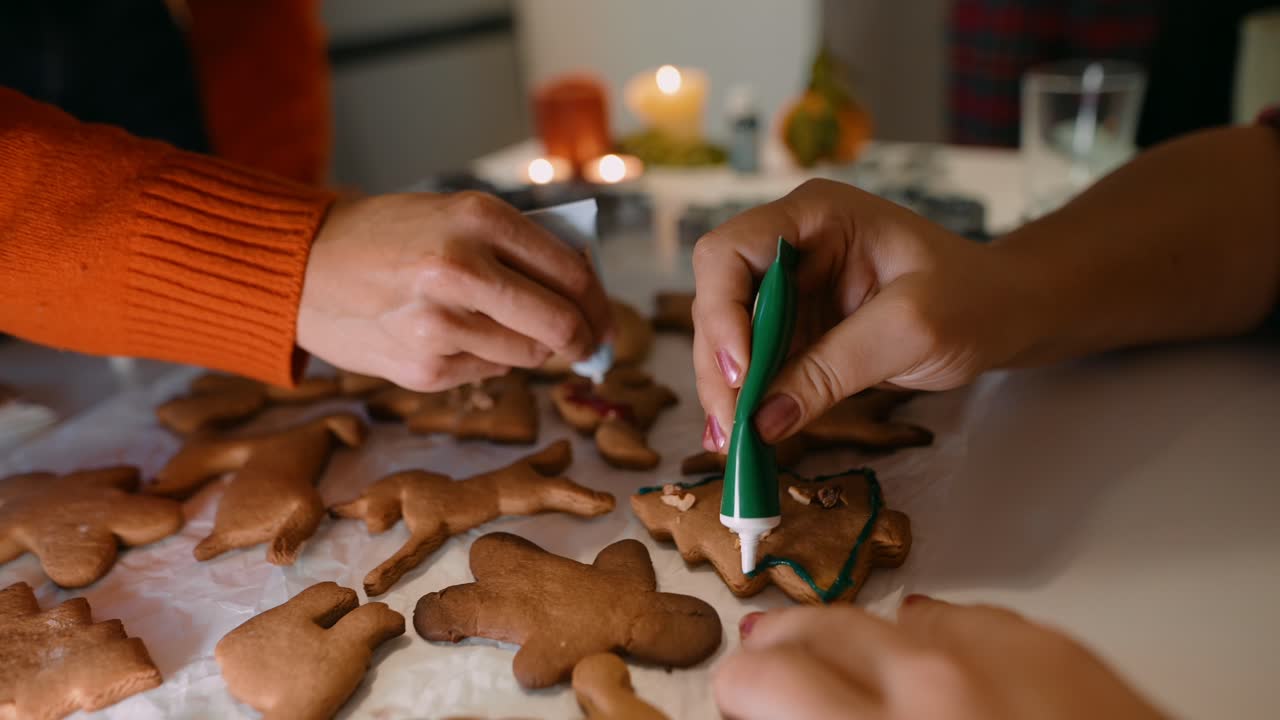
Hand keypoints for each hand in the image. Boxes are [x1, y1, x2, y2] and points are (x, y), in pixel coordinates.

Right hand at [297, 191, 609, 389]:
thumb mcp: (455, 215)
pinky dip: (490, 357)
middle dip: (585, 339)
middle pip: (562, 324)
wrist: (303, 268)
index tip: (604, 318)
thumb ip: (519, 246)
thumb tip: (585, 291)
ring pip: (530, 354)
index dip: (600, 303)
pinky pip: (490, 369)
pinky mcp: (424, 368)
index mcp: (478, 218)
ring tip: (506, 327)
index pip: (572, 273)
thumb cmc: (389, 236)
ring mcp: (440, 325)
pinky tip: (457, 335)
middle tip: (588, 344)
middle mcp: (460, 269)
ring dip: (534, 347)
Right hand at [692, 178, 1036, 449]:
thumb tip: (763, 421)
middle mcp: (790, 247)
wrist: (1005, 313)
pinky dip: (748, 401)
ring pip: (729, 339)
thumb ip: (833, 370)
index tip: (743, 372)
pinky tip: (742, 438)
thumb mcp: (909, 331)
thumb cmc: (972, 300)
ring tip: (731, 444)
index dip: (722, 311)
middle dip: (721, 364)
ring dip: (727, 390)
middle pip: (720, 300)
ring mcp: (791, 290)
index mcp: (813, 216)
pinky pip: (756, 365)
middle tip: (732, 426)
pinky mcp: (799, 329)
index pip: (731, 252)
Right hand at [714, 597, 1166, 719]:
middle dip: (783, 642)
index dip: (738, 683)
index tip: (735, 690)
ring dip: (861, 636)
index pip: (768, 675)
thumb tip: (785, 713)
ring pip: (893, 612)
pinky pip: (967, 618)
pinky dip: (937, 635)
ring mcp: (1003, 651)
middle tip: (767, 659)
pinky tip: (930, 655)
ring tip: (847, 658)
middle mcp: (938, 679)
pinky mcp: (1053, 643)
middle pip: (824, 625)